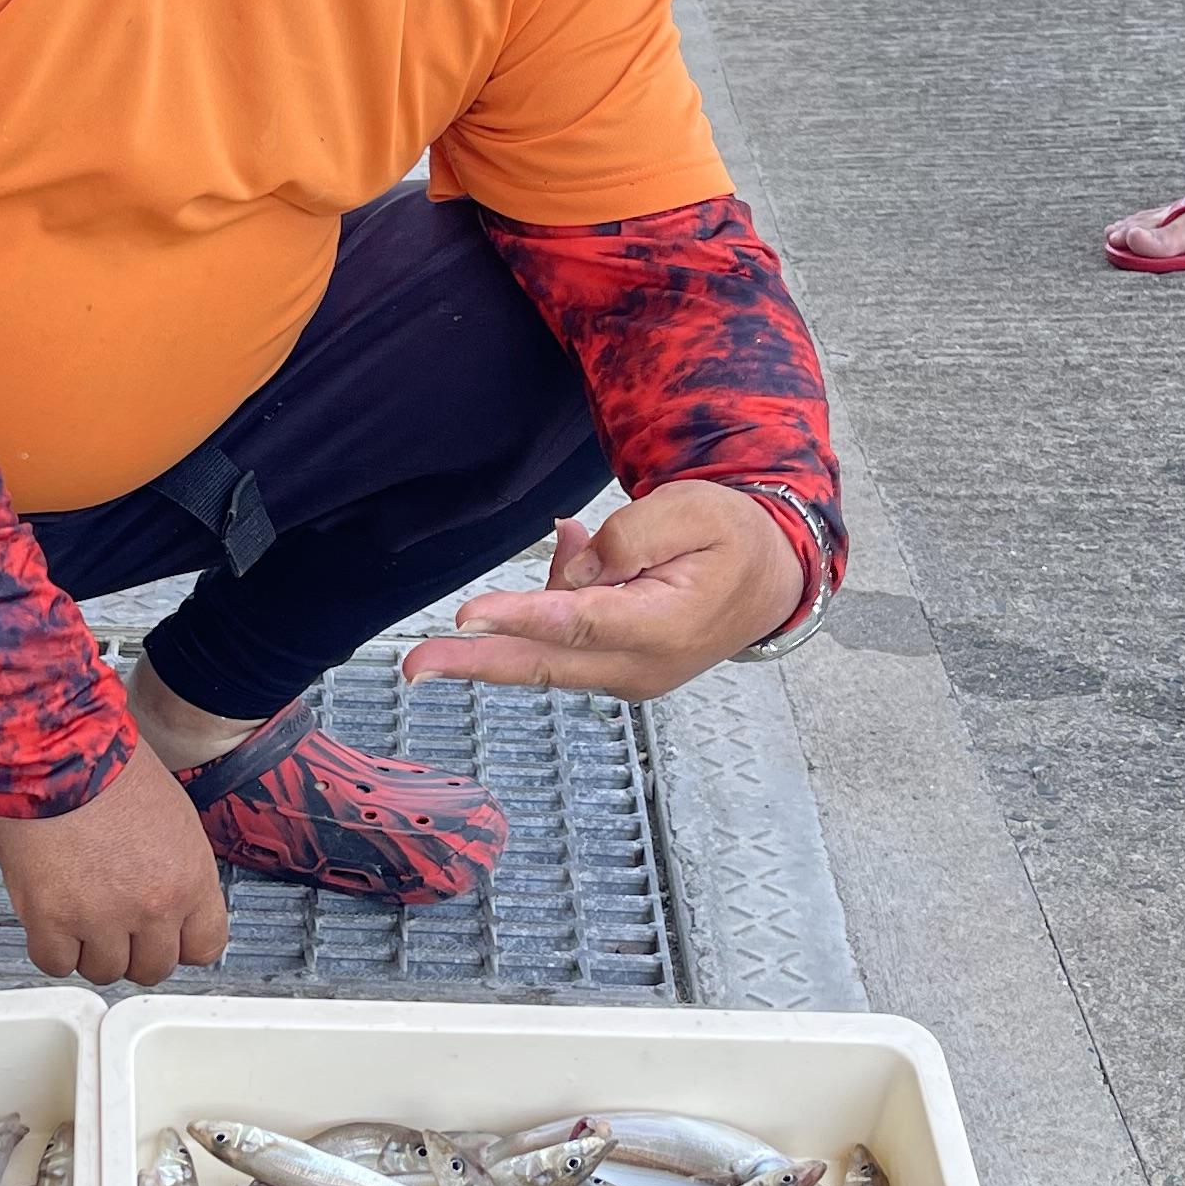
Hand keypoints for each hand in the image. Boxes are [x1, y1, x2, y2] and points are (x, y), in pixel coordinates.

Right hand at [0, 749, 229, 986]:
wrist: (60, 751)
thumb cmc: (111, 768)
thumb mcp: (175, 820)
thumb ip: (177, 870)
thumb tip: (168, 900)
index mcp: (190, 879)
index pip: (205, 948)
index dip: (180, 945)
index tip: (165, 938)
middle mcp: (153, 905)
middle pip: (153, 968)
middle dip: (135, 950)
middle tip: (116, 926)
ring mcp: (102, 917)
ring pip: (104, 970)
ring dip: (91, 949)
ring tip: (79, 916)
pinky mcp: (52, 918)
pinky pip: (55, 963)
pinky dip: (53, 949)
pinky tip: (52, 924)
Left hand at [401, 482, 807, 703]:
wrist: (770, 581)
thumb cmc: (733, 536)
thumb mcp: (692, 510)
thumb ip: (626, 536)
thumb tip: (571, 570)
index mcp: (665, 625)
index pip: (578, 623)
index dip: (520, 619)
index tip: (468, 616)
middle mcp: (640, 665)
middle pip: (543, 663)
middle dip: (475, 663)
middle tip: (414, 668)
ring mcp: (627, 676)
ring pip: (549, 653)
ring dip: (527, 612)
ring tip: (580, 540)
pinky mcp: (615, 672)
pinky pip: (563, 644)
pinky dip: (549, 611)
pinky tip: (581, 558)